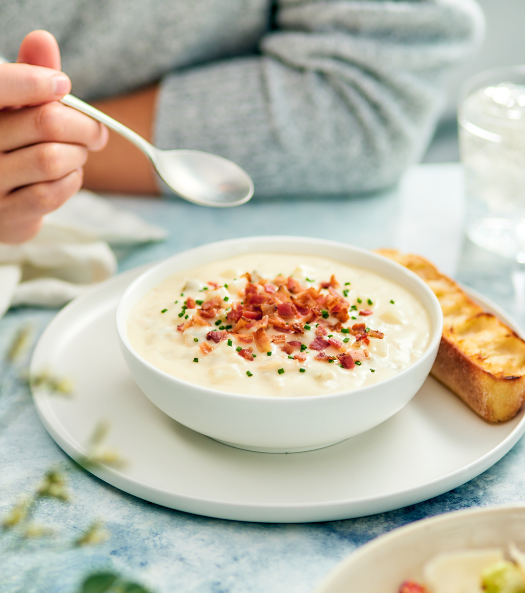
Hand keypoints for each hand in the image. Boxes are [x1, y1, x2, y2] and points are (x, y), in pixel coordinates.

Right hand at [0, 30, 107, 242]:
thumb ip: (29, 75)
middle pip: (46, 123)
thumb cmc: (9, 144)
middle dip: (83, 126)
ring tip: (80, 154)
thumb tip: (43, 39)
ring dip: (79, 155)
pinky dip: (71, 181)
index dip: (37, 82)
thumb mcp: (14, 106)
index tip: (63, 86)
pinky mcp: (7, 216)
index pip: (0, 85)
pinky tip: (70, 175)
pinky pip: (51, 193)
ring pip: (52, 160)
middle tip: (96, 132)